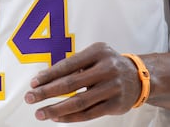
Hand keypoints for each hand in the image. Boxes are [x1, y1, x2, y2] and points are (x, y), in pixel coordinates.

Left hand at [23, 42, 142, 121]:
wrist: (139, 77)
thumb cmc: (108, 65)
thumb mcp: (95, 56)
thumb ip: (75, 66)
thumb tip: (45, 79)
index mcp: (98, 52)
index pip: (68, 65)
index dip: (49, 75)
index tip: (33, 83)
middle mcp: (107, 68)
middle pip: (71, 83)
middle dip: (47, 92)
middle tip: (30, 98)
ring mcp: (112, 87)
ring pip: (79, 101)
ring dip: (56, 109)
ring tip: (40, 113)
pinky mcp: (116, 105)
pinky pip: (89, 114)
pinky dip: (71, 117)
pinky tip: (57, 118)